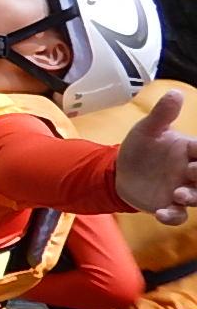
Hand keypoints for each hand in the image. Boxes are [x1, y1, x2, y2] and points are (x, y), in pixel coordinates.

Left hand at [115, 90, 196, 223]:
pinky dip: (172, 216)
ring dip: (193, 197)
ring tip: (178, 194)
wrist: (119, 171)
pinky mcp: (168, 206)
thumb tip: (175, 92)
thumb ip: (162, 114)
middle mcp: (190, 172)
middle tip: (190, 171)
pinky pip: (177, 216)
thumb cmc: (140, 147)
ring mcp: (181, 190)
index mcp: (190, 151)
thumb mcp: (147, 129)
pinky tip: (160, 213)